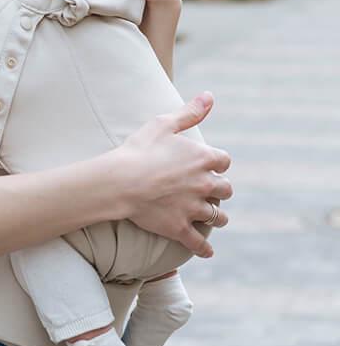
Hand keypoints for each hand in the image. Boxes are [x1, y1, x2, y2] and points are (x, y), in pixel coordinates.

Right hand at [118, 92, 231, 256]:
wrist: (120, 181)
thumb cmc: (139, 149)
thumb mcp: (163, 124)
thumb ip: (190, 112)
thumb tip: (210, 96)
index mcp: (203, 158)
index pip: (224, 161)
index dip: (215, 162)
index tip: (208, 164)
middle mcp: (204, 184)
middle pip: (225, 190)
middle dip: (218, 189)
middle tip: (207, 189)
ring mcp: (194, 208)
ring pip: (217, 217)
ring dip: (215, 216)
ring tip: (208, 216)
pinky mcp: (181, 228)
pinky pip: (199, 244)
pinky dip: (203, 248)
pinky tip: (205, 250)